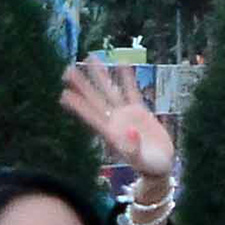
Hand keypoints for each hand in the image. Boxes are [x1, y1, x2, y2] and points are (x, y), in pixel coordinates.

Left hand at [60, 59, 176, 184]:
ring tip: (91, 57)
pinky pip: (131, 91)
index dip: (78, 106)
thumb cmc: (148, 167)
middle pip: (95, 99)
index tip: (64, 95)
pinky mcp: (139, 111)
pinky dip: (127, 77)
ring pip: (110, 90)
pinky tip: (121, 62)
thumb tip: (131, 130)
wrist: (160, 165)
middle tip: (67, 70)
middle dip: (81, 85)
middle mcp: (114, 121)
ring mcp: (125, 114)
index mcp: (110, 133)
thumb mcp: (141, 161)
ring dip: (100, 75)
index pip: (91, 116)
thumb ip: (134, 148)